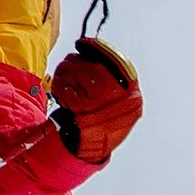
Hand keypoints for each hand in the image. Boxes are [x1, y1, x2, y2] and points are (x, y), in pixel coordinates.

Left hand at [50, 37, 140, 164]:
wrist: (92, 150)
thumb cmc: (99, 122)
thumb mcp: (115, 102)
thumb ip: (110, 79)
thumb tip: (91, 54)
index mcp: (132, 93)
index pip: (116, 62)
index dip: (98, 49)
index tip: (83, 44)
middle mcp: (124, 100)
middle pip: (95, 68)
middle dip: (76, 64)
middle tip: (67, 64)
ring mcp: (107, 108)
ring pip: (81, 77)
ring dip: (67, 75)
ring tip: (63, 79)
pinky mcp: (87, 116)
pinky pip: (70, 93)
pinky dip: (63, 91)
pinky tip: (62, 94)